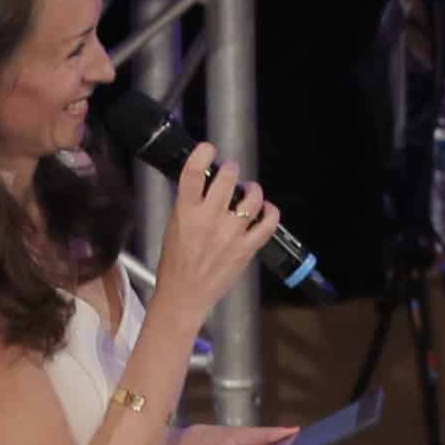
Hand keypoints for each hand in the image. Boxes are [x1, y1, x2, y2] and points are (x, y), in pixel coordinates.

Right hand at [142, 144, 282, 326]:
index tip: (208, 148)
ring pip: (252, 198)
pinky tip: (267, 209)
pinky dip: (271, 212)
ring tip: (250, 190)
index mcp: (185, 212)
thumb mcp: (173, 226)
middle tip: (231, 171)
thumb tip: (203, 182)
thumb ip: (189, 204)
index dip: (202, 154)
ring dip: (253, 189)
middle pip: (228, 179)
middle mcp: (209, 219)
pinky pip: (268, 223)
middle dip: (231, 169)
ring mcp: (230, 234)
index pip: (192, 173)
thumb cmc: (175, 263)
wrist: (184, 295)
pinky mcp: (246, 249)